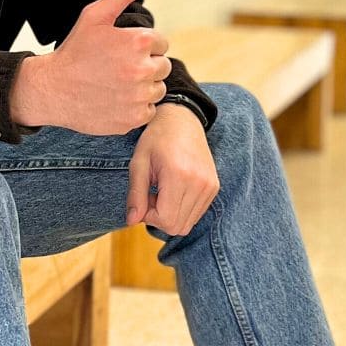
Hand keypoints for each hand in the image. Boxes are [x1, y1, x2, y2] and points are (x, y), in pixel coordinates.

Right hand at [10, 0, 171, 134]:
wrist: (52, 89)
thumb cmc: (74, 50)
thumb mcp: (95, 15)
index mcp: (139, 42)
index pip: (161, 43)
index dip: (141, 45)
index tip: (121, 50)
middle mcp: (143, 70)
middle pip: (162, 66)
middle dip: (145, 65)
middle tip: (117, 67)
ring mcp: (139, 97)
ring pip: (157, 89)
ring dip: (143, 86)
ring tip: (116, 83)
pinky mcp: (133, 119)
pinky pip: (149, 110)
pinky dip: (136, 107)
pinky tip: (115, 99)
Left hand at [125, 103, 219, 236]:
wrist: (182, 119)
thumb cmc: (156, 138)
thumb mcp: (138, 163)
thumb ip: (135, 194)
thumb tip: (131, 221)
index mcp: (179, 175)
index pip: (165, 220)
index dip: (149, 216)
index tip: (143, 198)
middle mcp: (199, 183)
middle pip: (177, 226)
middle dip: (159, 217)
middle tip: (152, 195)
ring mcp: (210, 186)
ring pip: (187, 224)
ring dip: (171, 214)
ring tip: (163, 191)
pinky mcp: (214, 187)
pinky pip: (196, 214)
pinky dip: (182, 210)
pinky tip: (174, 190)